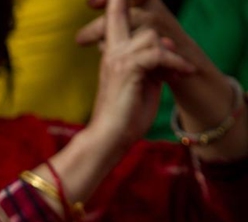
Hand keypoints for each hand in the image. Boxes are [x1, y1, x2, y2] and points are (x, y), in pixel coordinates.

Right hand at [79, 0, 194, 147]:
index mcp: (112, 53)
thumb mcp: (142, 81)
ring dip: (170, 53)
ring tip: (177, 70)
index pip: (116, 15)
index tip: (132, 4)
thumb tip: (166, 46)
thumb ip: (150, 61)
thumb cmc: (126, 115)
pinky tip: (182, 74)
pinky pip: (158, 54)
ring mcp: (117, 59)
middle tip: (173, 60)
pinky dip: (174, 64)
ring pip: (150, 35)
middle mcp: (112, 52)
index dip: (123, 3)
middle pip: (135, 18)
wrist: (111, 137)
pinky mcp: (128, 70)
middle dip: (158, 33)